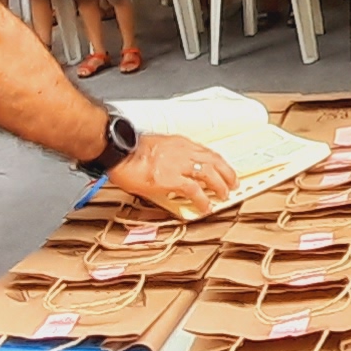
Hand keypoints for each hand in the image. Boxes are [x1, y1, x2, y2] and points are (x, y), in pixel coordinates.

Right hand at [108, 133, 239, 218]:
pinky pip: (195, 191)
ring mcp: (179, 165)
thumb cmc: (129, 151)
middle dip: (227, 172)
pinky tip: (205, 207)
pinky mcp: (172, 179)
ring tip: (224, 195)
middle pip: (214, 161)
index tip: (223, 168)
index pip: (206, 151)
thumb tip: (173, 170)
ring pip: (210, 174)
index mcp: (179, 143)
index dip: (218, 162)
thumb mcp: (155, 148)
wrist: (118, 153)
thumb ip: (169, 157)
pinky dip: (203, 200)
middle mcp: (183, 151)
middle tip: (232, 183)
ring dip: (220, 186)